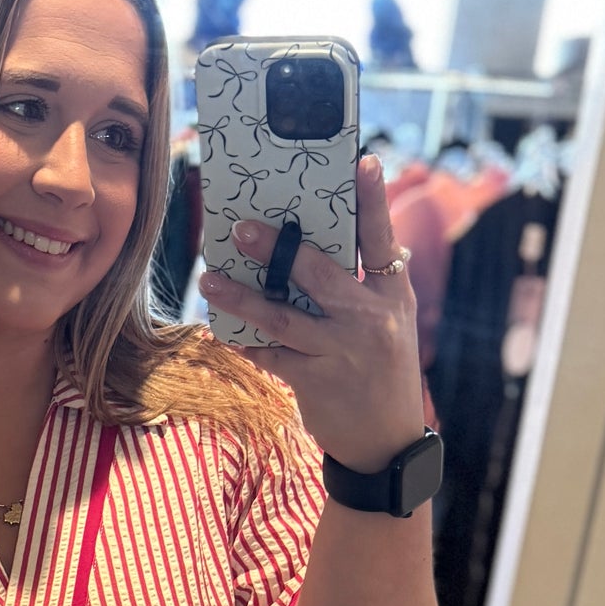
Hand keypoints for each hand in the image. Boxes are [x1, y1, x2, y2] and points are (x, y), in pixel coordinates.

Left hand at [200, 155, 427, 474]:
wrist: (387, 443)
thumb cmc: (383, 369)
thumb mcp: (391, 321)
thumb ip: (364, 285)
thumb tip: (313, 247)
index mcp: (394, 295)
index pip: (383, 240)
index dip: (374, 201)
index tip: (362, 162)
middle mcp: (370, 319)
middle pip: (319, 272)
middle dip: (278, 248)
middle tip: (242, 229)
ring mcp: (341, 352)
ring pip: (282, 317)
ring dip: (242, 297)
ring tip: (211, 280)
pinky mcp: (316, 382)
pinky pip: (270, 356)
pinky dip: (245, 341)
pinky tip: (222, 328)